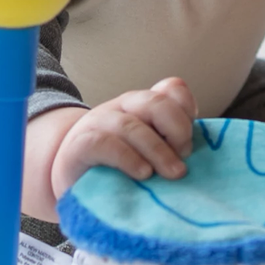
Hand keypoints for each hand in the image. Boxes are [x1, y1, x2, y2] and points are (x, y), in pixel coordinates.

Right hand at [24, 77, 195, 215]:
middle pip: (155, 103)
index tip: (192, 140)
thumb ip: (168, 143)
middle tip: (184, 160)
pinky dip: (127, 159)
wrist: (69, 175)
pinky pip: (104, 144)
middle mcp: (122, 107)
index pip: (171, 90)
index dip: (187, 109)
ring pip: (131, 125)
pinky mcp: (80, 146)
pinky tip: (142, 174)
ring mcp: (99, 123)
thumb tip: (196, 156)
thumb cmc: (116, 165)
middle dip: (177, 130)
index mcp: (142, 105)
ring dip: (157, 150)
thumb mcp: (146, 150)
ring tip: (172, 173)